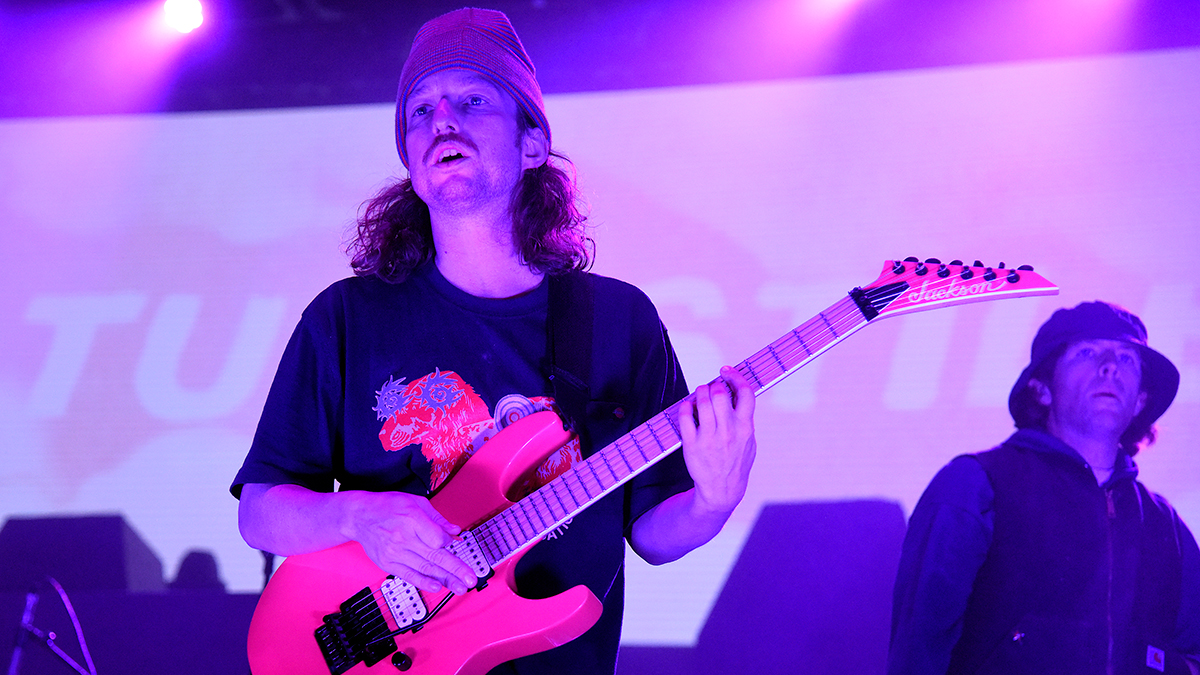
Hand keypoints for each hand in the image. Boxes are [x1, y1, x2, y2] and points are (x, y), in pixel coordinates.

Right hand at [341, 491, 477, 595]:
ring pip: (424, 568)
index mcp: (412, 518)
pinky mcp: (388, 563)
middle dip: (456, 569)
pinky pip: (409, 575)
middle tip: (471, 580)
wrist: (359, 516)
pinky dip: (423, 582)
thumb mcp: (415, 502)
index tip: (453, 542)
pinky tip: (437, 587)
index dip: (448, 542)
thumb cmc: (387, 506)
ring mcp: (394, 553)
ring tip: (461, 587)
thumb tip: (455, 532)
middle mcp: (403, 537)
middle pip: (434, 556)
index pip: (437, 538)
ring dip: (445, 579)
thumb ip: (437, 518)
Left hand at [677, 365, 756, 515]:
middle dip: (714, 385)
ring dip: (700, 392)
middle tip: (712, 387)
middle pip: (720, 393)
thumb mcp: (749, 441)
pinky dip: (686, 406)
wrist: (722, 490)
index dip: (736, 377)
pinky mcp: (691, 444)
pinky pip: (685, 416)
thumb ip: (745, 418)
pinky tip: (688, 406)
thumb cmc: (735, 462)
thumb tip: (738, 393)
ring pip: (702, 401)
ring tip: (700, 394)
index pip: (745, 393)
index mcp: (745, 428)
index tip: (727, 371)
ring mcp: (709, 438)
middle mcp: (728, 431)